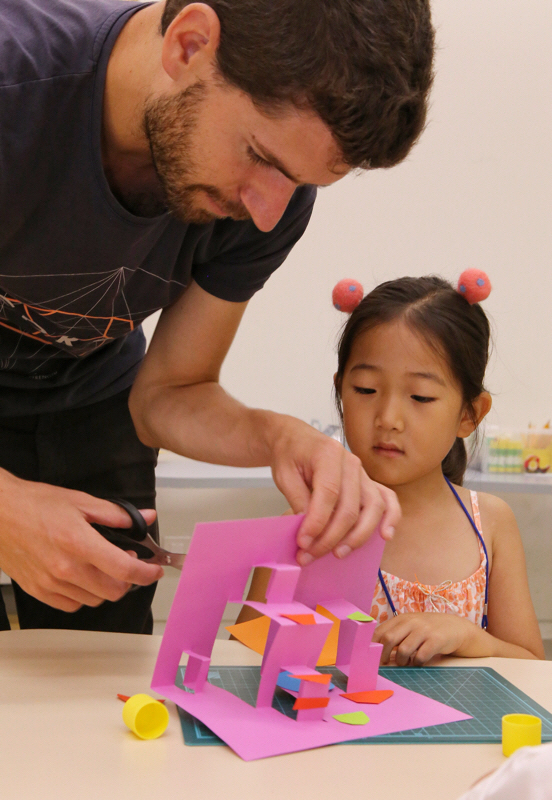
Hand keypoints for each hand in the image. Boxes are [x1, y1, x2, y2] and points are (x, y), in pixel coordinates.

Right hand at [0, 471, 163, 611]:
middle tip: (128, 563)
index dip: (147, 573)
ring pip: (94, 600)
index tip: (154, 569)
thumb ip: (117, 514)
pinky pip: (72, 605)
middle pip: (113, 591)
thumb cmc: (35, 504)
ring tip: (103, 567)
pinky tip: (83, 577)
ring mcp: (50, 583)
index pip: (124, 569)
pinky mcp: (38, 591)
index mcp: (79, 542)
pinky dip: (84, 595)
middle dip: (128, 580)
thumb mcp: (81, 501)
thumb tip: (145, 518)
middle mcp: (65, 568)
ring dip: (106, 587)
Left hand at [269, 416, 399, 564]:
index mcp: (328, 454)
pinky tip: (385, 535)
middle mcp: (351, 463)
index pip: (328, 493)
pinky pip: (388, 500)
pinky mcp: (368, 484)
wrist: (296, 439)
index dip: (317, 522)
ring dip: (357, 536)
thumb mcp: (284, 475)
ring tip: (338, 553)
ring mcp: (363, 474)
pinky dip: (391, 518)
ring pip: (372, 508)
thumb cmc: (290, 455)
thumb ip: (298, 500)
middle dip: (331, 537)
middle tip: (310, 555)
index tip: (303, 542)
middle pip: (350, 506)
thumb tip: (310, 531)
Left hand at [372, 612, 475, 665]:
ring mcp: (424, 631)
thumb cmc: (427, 629)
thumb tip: (375, 649)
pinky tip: (417, 662)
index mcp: (401, 618)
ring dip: (401, 661)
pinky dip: (416, 663)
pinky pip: (420, 657)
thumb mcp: (410, 625)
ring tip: (404, 662)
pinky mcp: (436, 641)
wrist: (455, 627)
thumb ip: (395, 633)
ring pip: (403, 650)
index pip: (380, 631)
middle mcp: (411, 622)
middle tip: (384, 663)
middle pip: (388, 639)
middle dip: (383, 655)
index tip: (369, 655)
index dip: (372, 645)